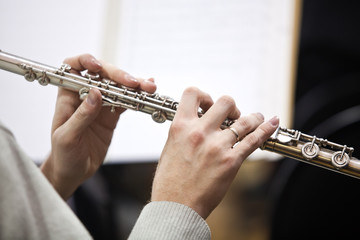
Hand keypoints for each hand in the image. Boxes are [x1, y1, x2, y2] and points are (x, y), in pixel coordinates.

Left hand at [41, 54, 155, 198]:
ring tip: (149, 88)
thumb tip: (96, 93)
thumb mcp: (68, 137)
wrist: (73, 172)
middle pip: (102, 75)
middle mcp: (84, 95)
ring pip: (118, 87)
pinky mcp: (112, 114)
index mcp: (67, 96)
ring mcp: (100, 104)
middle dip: (119, 75)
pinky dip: (137, 96)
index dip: (85, 61)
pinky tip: (147, 92)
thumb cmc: (63, 155)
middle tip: (134, 83)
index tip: (98, 67)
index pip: (73, 67)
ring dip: (134, 85)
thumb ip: (81, 115)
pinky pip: (126, 101)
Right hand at [151, 87, 278, 218]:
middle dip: (232, 106)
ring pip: (245, 119)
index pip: (193, 93)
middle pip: (225, 102)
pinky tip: (272, 123)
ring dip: (253, 116)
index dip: (204, 95)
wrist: (176, 206)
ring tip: (256, 118)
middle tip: (233, 115)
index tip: (208, 105)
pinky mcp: (231, 161)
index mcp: (180, 127)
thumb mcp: (170, 149)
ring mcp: (216, 146)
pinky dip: (266, 129)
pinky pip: (254, 139)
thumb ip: (184, 133)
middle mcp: (199, 132)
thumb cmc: (170, 181)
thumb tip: (195, 125)